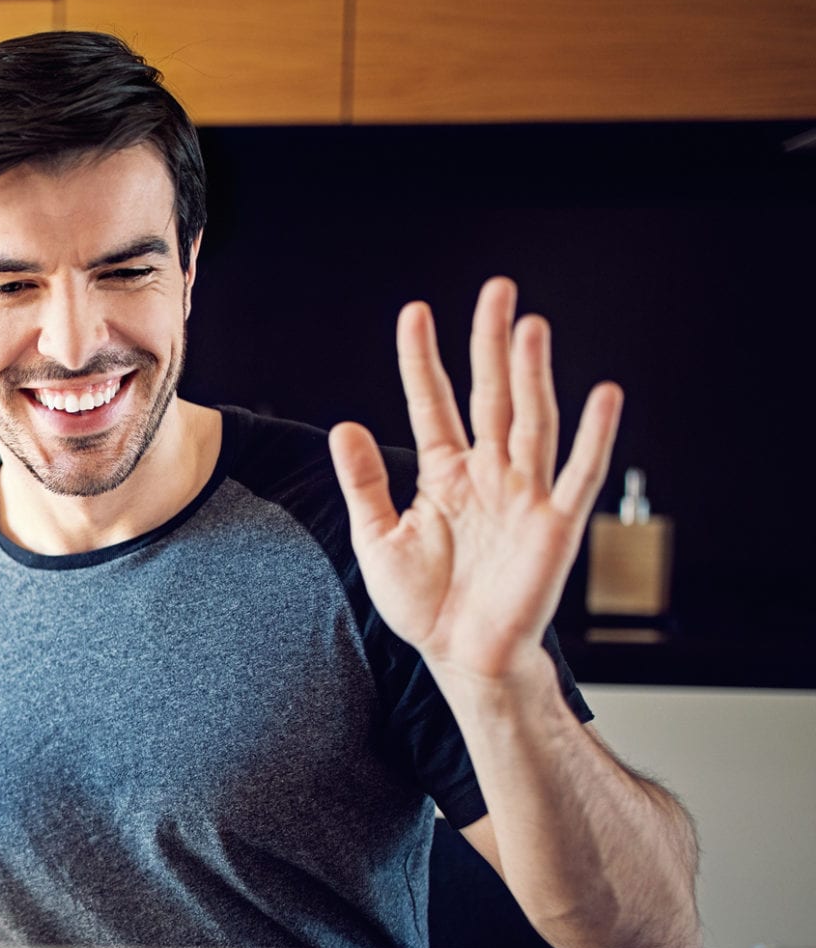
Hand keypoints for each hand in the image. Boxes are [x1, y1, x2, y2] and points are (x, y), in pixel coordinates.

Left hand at [328, 277, 618, 689]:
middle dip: (491, 345)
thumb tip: (344, 426)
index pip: (433, 403)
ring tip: (531, 325)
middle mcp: (487, 475)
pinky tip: (603, 394)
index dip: (423, 360)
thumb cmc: (424, 604)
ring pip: (531, 421)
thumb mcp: (378, 540)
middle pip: (491, 396)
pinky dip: (595, 435)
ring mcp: (524, 495)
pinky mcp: (555, 525)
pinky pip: (580, 473)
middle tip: (496, 290)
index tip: (415, 313)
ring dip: (533, 374)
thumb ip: (364, 483)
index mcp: (443, 476)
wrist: (460, 656)